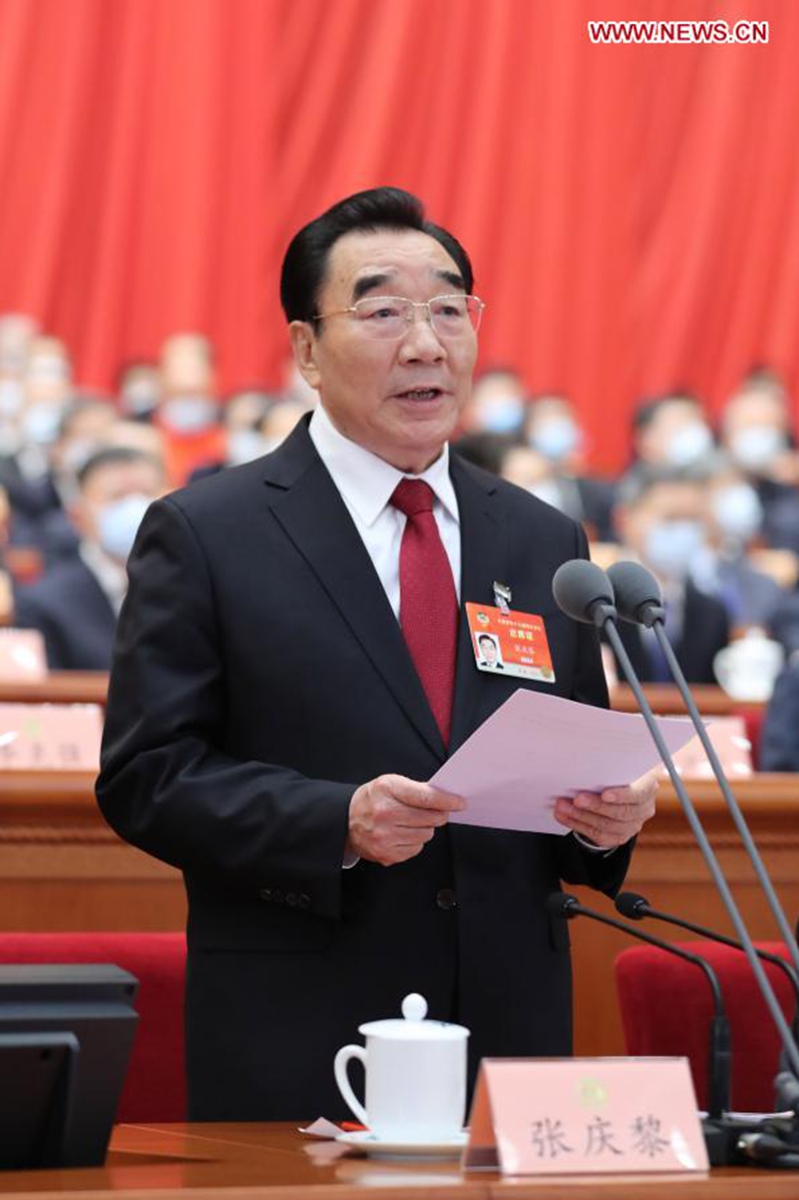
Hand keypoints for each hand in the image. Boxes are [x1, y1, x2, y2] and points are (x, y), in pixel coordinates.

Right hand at [347, 774, 465, 865]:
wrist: (345, 819)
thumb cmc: (372, 799)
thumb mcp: (390, 783)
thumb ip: (416, 788)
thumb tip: (445, 798)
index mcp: (387, 790)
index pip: (425, 797)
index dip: (446, 800)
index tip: (459, 802)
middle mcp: (384, 814)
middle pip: (430, 819)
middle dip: (438, 814)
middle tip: (435, 812)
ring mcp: (384, 837)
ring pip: (426, 835)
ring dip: (425, 828)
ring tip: (411, 822)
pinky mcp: (386, 854)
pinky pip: (417, 849)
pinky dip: (415, 841)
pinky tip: (403, 833)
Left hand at [553, 767, 657, 848]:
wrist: (624, 789)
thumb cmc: (620, 770)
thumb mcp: (623, 762)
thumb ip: (613, 762)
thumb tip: (590, 756)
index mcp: (648, 787)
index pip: (638, 794)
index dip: (621, 796)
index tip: (604, 794)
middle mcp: (644, 809)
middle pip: (620, 813)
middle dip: (595, 806)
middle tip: (576, 799)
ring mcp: (633, 825)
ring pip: (607, 826)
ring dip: (581, 816)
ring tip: (562, 806)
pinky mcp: (619, 836)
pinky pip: (598, 835)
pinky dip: (578, 825)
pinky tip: (564, 816)